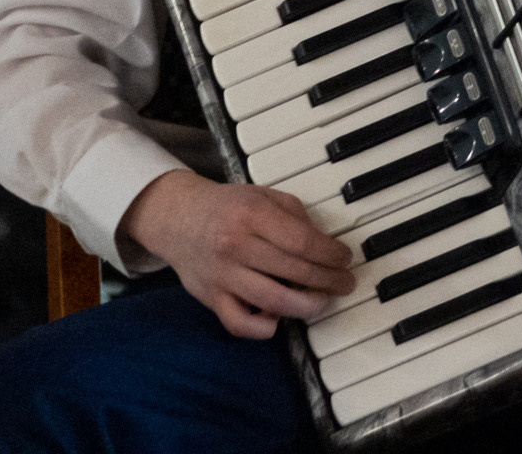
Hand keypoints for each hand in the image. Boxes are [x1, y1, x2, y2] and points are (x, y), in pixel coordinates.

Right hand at [118, 169, 354, 338]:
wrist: (177, 217)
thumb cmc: (227, 207)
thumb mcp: (262, 194)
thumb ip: (294, 215)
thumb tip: (324, 244)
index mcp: (252, 213)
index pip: (303, 241)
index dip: (331, 254)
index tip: (345, 258)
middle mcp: (236, 244)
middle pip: (295, 271)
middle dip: (329, 280)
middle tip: (344, 283)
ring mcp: (223, 275)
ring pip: (273, 301)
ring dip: (307, 306)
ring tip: (321, 301)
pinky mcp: (211, 298)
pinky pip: (240, 324)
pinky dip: (263, 327)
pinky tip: (279, 318)